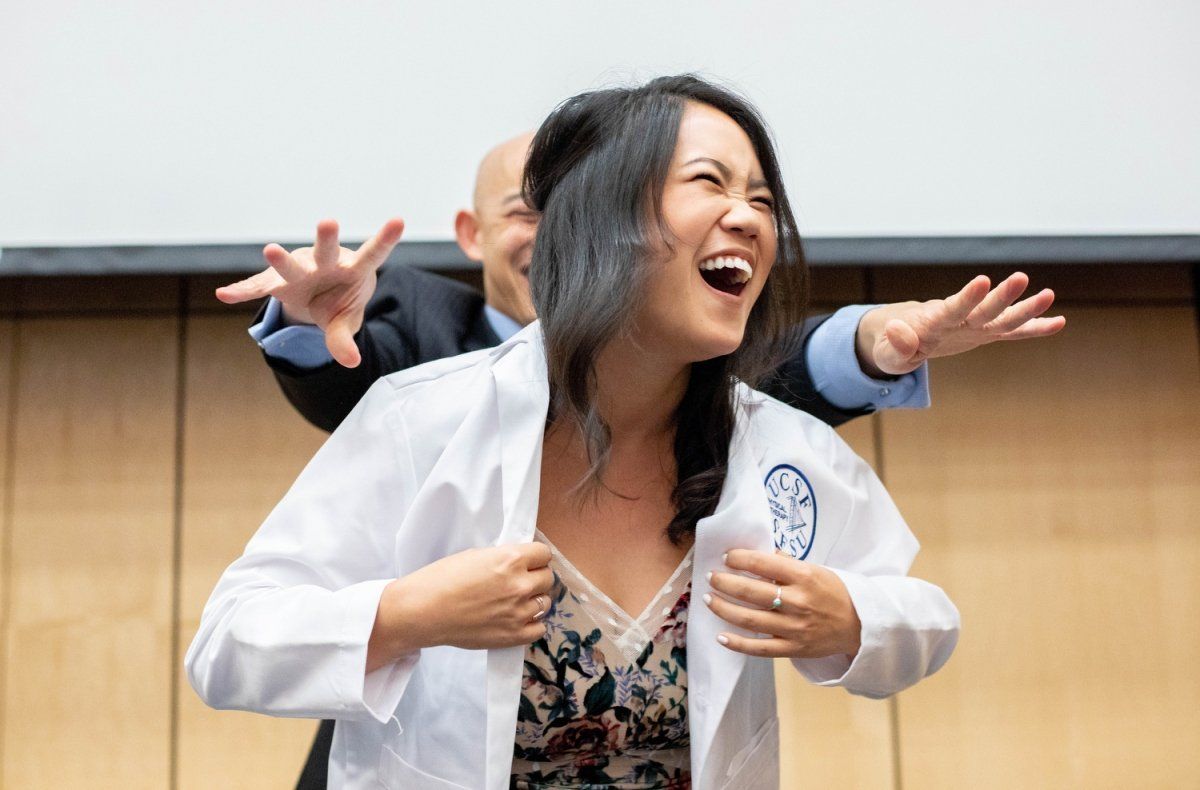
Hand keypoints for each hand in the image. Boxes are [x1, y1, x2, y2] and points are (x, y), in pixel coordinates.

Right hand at [215, 218, 405, 367]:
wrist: (318, 297)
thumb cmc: (340, 303)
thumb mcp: (346, 322)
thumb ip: (345, 339)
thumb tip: (351, 362)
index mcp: (353, 269)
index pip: (373, 255)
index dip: (385, 240)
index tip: (399, 221)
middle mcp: (325, 263)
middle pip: (326, 251)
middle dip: (326, 239)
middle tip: (328, 223)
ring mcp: (299, 270)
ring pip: (291, 264)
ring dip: (281, 260)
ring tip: (270, 251)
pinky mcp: (276, 282)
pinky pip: (259, 287)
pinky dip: (244, 291)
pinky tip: (225, 295)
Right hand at [366, 542, 552, 670]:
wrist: (422, 612)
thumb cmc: (441, 579)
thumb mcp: (475, 555)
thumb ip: (502, 558)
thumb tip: (519, 563)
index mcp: (511, 559)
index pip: (543, 553)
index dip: (535, 557)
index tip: (528, 562)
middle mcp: (520, 584)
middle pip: (547, 578)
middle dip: (535, 577)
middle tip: (519, 581)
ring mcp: (519, 612)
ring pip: (545, 603)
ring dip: (534, 600)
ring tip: (515, 601)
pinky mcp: (514, 635)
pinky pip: (539, 628)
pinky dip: (531, 624)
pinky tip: (517, 619)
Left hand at [705, 549, 860, 659]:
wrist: (860, 625)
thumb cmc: (834, 592)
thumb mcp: (815, 569)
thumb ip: (786, 563)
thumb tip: (758, 553)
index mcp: (804, 577)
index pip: (763, 564)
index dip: (739, 559)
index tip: (726, 557)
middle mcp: (798, 602)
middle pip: (751, 592)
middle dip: (724, 583)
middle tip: (710, 577)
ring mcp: (794, 628)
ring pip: (749, 619)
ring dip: (723, 608)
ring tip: (708, 599)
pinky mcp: (793, 649)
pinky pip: (759, 648)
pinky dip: (737, 644)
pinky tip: (720, 636)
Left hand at [856, 272, 1066, 376]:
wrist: (899, 336)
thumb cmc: (890, 346)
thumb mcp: (886, 354)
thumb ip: (894, 345)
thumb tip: (896, 330)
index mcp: (935, 323)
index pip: (952, 308)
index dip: (967, 297)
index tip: (982, 280)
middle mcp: (959, 320)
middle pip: (983, 308)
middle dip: (1001, 295)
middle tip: (1021, 277)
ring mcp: (974, 326)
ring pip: (1002, 316)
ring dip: (1025, 308)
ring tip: (1049, 294)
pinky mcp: (983, 333)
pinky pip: (1011, 332)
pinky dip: (1033, 328)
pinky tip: (1059, 322)